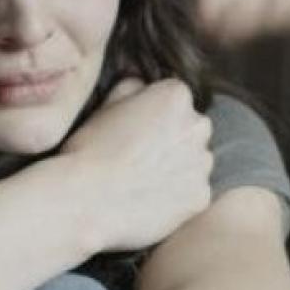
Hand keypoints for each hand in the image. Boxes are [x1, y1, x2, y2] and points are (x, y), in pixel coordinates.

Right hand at [62, 77, 213, 251]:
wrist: (86, 202)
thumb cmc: (90, 151)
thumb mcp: (105, 105)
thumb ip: (132, 87)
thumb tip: (141, 87)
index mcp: (176, 96)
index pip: (173, 99)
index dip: (152, 114)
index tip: (135, 130)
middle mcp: (198, 126)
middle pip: (190, 128)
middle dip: (172, 138)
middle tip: (140, 155)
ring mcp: (202, 163)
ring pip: (194, 160)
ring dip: (177, 166)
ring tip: (143, 180)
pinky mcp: (201, 196)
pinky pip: (193, 191)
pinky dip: (178, 196)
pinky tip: (150, 199)